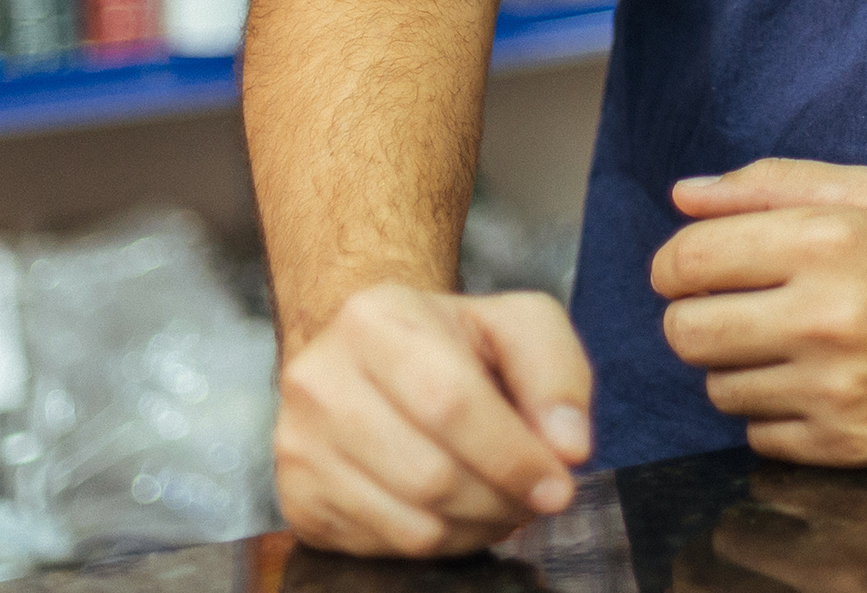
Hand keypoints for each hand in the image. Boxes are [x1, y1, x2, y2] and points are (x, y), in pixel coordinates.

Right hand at [272, 283, 593, 555]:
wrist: (369, 353)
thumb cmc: (451, 339)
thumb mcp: (516, 323)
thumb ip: (556, 373)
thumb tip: (569, 447)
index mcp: (375, 318)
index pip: (449, 403)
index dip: (512, 456)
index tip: (558, 485)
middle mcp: (320, 379)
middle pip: (430, 475)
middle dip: (500, 500)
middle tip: (535, 498)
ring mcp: (299, 444)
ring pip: (410, 524)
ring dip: (477, 528)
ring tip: (502, 503)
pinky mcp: (297, 498)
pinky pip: (384, 548)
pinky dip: (440, 544)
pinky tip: (458, 513)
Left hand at [652, 160, 866, 466]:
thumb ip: (770, 185)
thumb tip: (683, 195)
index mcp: (828, 241)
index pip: (688, 260)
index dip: (674, 265)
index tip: (691, 271)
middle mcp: (827, 316)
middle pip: (686, 332)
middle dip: (696, 318)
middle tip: (736, 310)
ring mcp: (836, 388)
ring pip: (718, 389)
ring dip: (740, 367)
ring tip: (792, 345)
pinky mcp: (847, 445)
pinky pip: (758, 436)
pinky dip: (776, 413)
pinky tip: (819, 384)